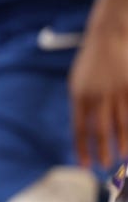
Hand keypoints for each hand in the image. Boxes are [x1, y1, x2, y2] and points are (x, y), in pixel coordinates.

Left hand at [70, 21, 127, 166]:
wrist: (107, 35)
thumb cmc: (92, 63)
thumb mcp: (78, 82)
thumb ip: (81, 106)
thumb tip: (84, 133)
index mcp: (79, 95)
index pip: (79, 128)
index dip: (82, 148)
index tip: (85, 165)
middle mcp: (97, 95)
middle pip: (100, 130)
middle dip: (103, 151)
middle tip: (106, 166)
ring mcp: (116, 91)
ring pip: (121, 124)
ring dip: (122, 143)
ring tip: (122, 156)